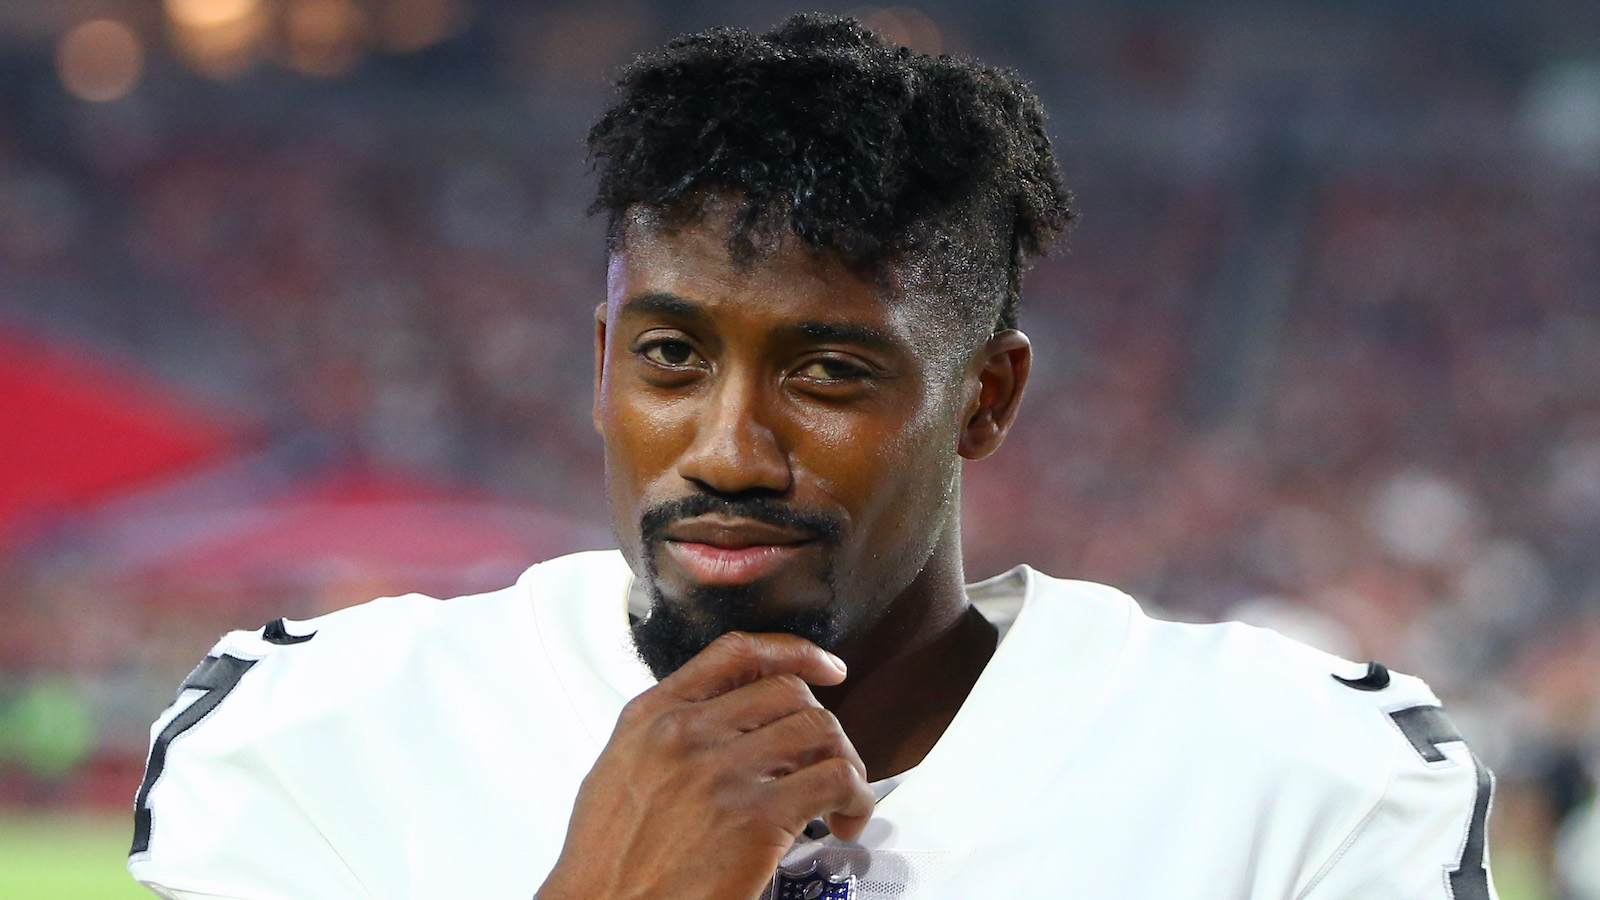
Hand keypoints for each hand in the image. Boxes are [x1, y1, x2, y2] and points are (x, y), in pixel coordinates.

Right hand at [536, 632, 874, 899]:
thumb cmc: (607, 864)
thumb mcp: (616, 775)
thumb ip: (665, 739)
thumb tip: (721, 727)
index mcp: (652, 717)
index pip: (736, 653)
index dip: (793, 652)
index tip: (824, 668)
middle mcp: (686, 732)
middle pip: (789, 693)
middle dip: (821, 727)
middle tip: (826, 761)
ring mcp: (721, 771)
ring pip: (819, 729)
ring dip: (845, 762)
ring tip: (841, 798)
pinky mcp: (755, 816)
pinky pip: (834, 779)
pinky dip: (856, 797)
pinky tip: (846, 820)